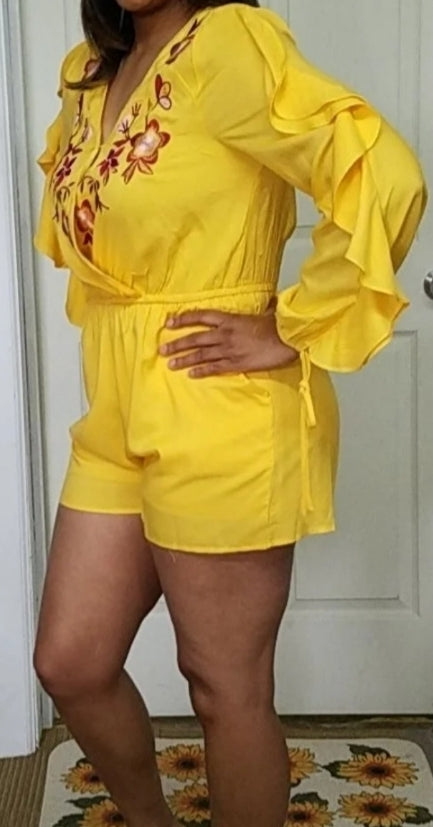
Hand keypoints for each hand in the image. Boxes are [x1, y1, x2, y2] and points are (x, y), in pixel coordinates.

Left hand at [159, 309, 298, 377]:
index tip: (169, 322)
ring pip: (200, 355)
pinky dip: (201, 371)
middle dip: (177, 344)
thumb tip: (272, 301)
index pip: (201, 316)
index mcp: (230, 319)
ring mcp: (229, 350)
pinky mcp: (236, 364)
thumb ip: (264, 307)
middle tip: (162, 349)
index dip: (183, 318)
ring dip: (184, 359)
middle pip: (195, 338)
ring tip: (170, 364)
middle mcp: (225, 334)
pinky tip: (190, 374)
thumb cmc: (280, 325)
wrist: (289, 339)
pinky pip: (214, 368)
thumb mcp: (268, 312)